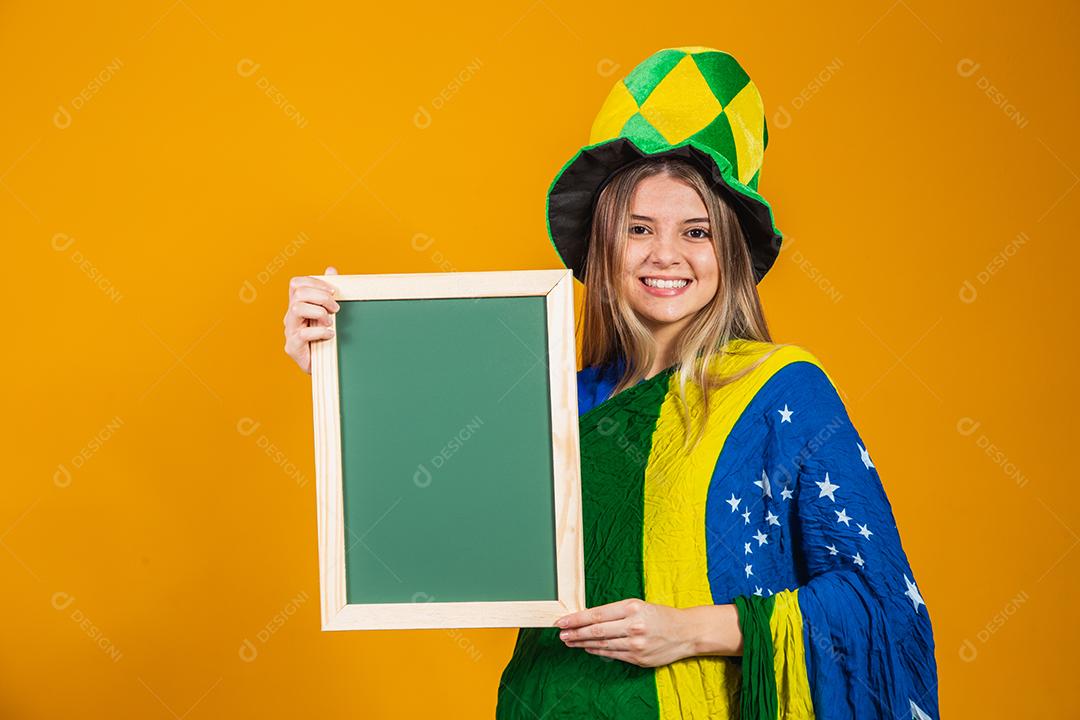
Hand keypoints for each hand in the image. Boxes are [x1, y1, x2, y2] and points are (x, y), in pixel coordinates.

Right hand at [284, 266, 339, 374]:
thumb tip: (331, 269)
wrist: (323, 365)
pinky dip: (320, 331)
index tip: (333, 290)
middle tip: (336, 308)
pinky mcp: (292, 346)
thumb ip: (327, 291)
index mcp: (296, 305)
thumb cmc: (324, 337)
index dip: (315, 282)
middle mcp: (289, 316)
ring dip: (319, 312)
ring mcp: (289, 331)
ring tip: (330, 321)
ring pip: (297, 309)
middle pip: (298, 294)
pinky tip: (330, 334)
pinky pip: (303, 333)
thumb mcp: (328, 312)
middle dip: (321, 297)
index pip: (296, 283)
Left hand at [554, 598, 694, 666]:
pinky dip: (598, 651)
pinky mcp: (639, 658)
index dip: (577, 619)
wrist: (685, 632)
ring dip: (583, 643)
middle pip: (597, 630)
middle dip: (575, 633)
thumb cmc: (660, 615)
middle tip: (560, 634)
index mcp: (632, 608)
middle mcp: (633, 626)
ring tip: (569, 641)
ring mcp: (636, 644)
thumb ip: (616, 612)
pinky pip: (613, 655)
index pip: (597, 614)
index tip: (563, 621)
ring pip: (603, 644)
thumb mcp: (639, 605)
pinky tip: (587, 648)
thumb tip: (589, 617)